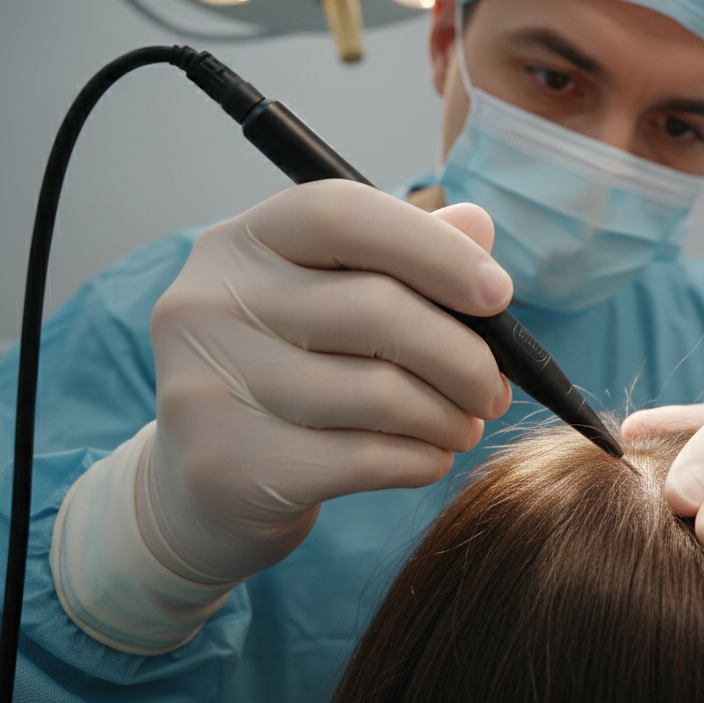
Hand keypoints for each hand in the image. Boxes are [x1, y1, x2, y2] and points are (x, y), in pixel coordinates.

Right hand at [145, 179, 512, 582]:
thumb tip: (478, 224)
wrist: (204, 488)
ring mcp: (204, 387)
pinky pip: (363, 458)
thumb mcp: (333, 302)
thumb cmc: (291, 376)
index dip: (436, 250)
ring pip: (379, 394)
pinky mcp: (224, 466)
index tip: (499, 295)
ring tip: (464, 426)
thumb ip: (404, 258)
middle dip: (464, 356)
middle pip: (377, 309)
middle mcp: (207, 303)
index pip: (343, 214)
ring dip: (448, 417)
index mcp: (240, 242)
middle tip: (494, 390)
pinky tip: (431, 459)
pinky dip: (420, 460)